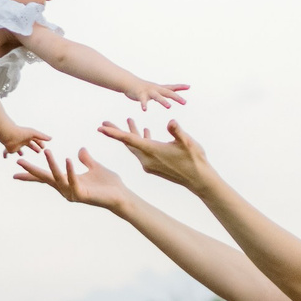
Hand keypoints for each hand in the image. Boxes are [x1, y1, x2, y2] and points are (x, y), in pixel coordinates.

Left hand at [0, 123, 51, 157]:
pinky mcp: (10, 149)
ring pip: (18, 149)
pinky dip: (5, 154)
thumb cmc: (21, 133)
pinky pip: (6, 152)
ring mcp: (16, 145)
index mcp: (28, 136)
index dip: (40, 144)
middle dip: (34, 147)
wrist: (9, 135)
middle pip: (29, 144)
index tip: (44, 148)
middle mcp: (22, 140)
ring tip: (22, 155)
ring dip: (20, 151)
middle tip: (39, 151)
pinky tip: (5, 157)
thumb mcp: (34, 134)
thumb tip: (51, 138)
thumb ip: (42, 136)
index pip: (36, 140)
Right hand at [14, 146, 135, 209]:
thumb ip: (86, 159)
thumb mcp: (95, 167)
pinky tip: (68, 159)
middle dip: (31, 171)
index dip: (31, 173)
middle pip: (45, 178)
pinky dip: (70, 170)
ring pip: (58, 178)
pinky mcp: (82, 195)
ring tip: (47, 151)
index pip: (46, 176)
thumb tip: (81, 150)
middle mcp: (67, 189)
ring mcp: (73, 193)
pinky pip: (73, 181)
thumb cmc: (108, 184)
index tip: (16, 169)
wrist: (121, 195)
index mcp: (68, 182)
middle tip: (18, 161)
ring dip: (52, 164)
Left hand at [98, 116, 217, 194]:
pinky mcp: (154, 167)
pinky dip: (141, 140)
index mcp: (152, 151)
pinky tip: (146, 131)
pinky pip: (143, 151)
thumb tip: (171, 122)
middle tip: (104, 122)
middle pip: (127, 143)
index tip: (101, 127)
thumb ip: (177, 131)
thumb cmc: (195, 160)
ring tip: (128, 120)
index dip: (114, 132)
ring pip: (136, 146)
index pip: (129, 140)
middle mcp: (147, 159)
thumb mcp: (188, 142)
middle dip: (116, 132)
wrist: (199, 180)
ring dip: (131, 134)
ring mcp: (150, 164)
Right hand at [126, 80, 190, 110]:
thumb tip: (171, 97)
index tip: (189, 86)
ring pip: (157, 96)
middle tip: (185, 102)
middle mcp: (156, 89)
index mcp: (160, 89)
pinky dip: (144, 104)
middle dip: (177, 97)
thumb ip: (163, 93)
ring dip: (163, 101)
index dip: (180, 86)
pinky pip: (142, 100)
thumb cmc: (143, 88)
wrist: (129, 82)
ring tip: (169, 107)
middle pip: (168, 93)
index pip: (172, 87)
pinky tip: (145, 110)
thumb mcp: (155, 90)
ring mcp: (148, 91)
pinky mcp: (140, 94)